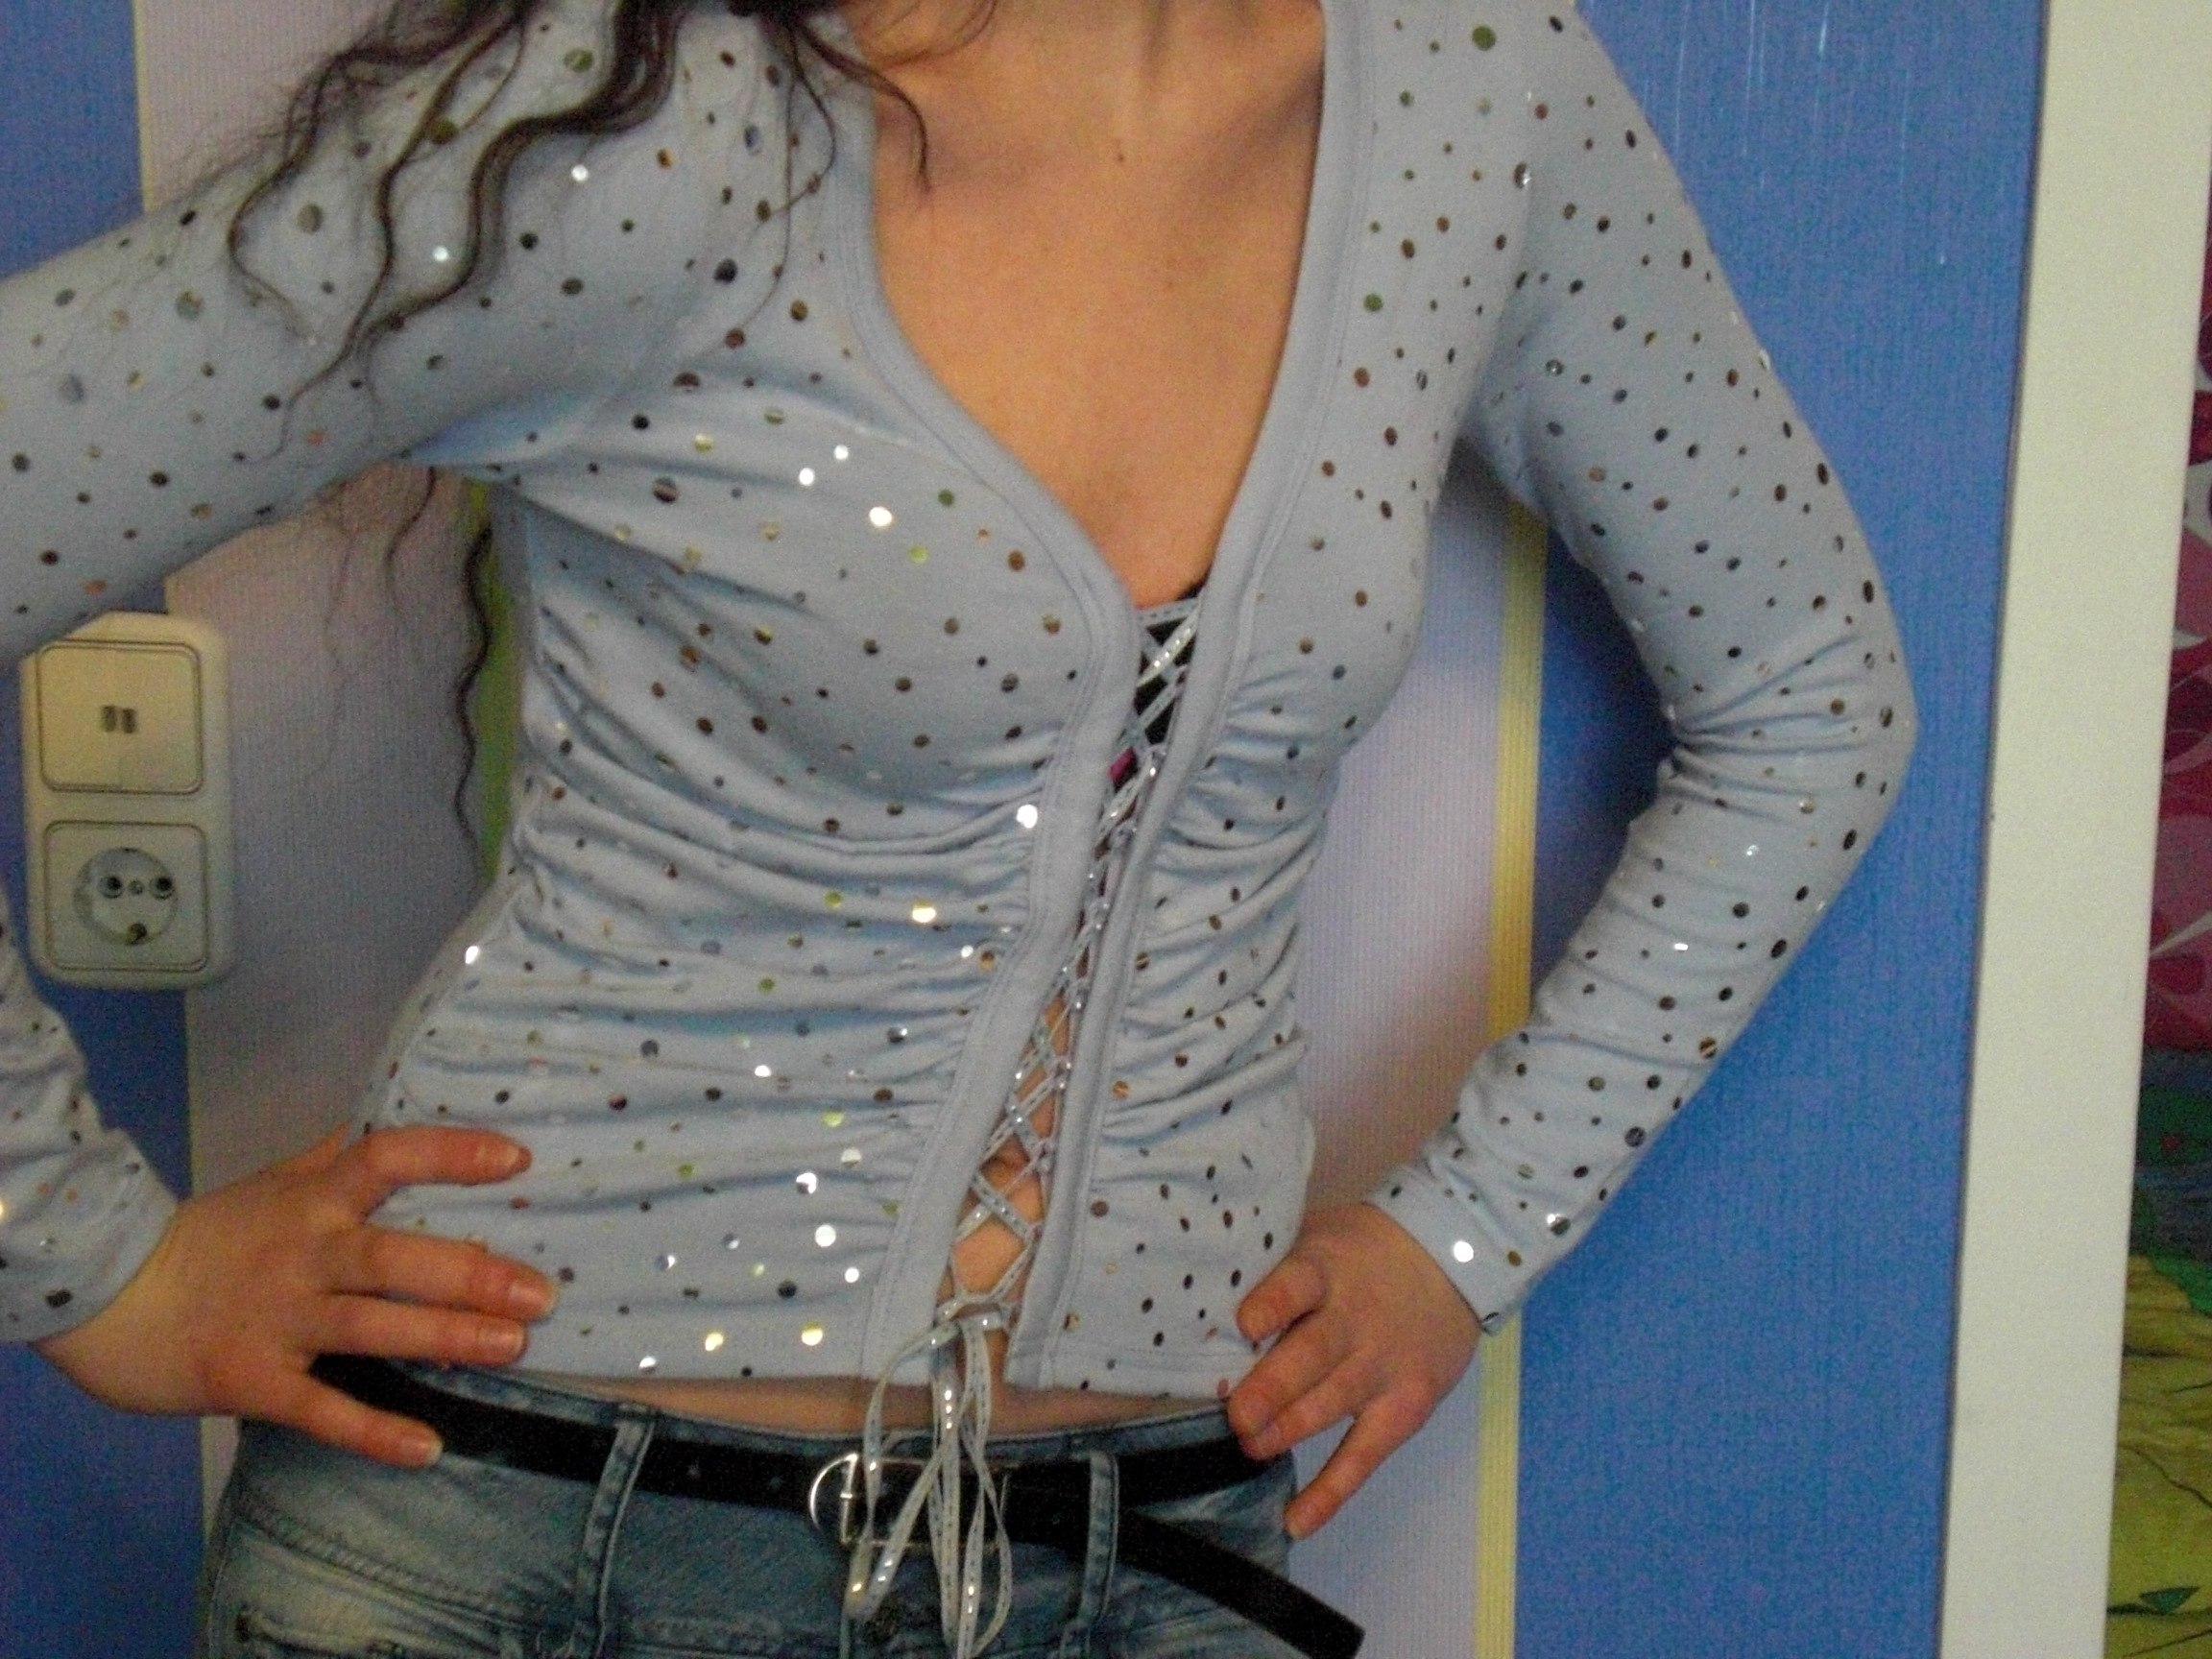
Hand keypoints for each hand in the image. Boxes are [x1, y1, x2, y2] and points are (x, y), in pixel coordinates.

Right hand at [34, 1125, 553, 1467]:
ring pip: (372, 1327)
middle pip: (393, 1258)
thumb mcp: (273, 1182)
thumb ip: (336, 1154)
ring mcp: (279, 1320)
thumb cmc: (207, 1237)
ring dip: (445, 1338)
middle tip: (540, 1293)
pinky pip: (322, 1411)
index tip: (517, 1159)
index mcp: (310, 1201)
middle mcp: (302, 1255)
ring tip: (511, 1347)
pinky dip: (374, 1431)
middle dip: (470, 1274)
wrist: (106, 1297)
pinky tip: (427, 1447)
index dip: (452, 1154)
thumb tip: (395, 1109)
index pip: (388, 1159)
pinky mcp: (252, 1382)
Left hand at [1227, 1202, 1479, 1537]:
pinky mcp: (1404, 1408)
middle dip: (1270, 1391)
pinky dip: (1331, 1491)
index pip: (1297, 1286)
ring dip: (1287, 1432)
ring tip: (1252, 1447)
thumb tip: (1202, 1300)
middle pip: (1311, 1357)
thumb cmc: (1361, 1251)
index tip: (1244, 1326)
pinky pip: (1363, 1456)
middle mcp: (1355, 1321)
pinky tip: (1296, 1519)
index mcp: (1325, 1270)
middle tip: (1237, 1417)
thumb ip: (1272, 1266)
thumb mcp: (1318, 1237)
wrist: (1452, 1257)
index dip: (1272, 1305)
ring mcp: (1381, 1368)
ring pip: (1330, 1406)